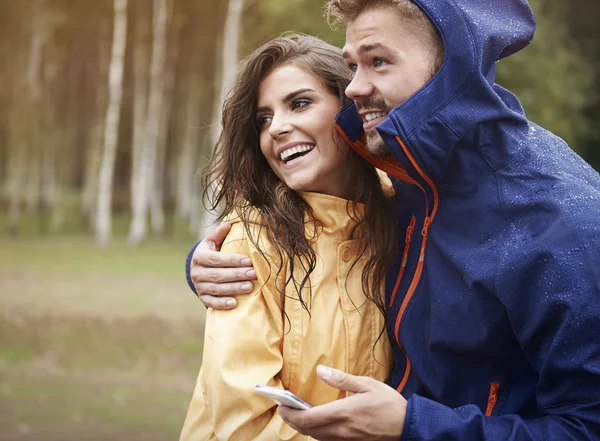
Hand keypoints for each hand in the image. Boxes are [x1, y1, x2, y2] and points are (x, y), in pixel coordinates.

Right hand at [191, 223, 256, 308]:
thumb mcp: (211, 241)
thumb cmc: (211, 252)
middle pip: (218, 275)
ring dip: (234, 288)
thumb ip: (219, 233)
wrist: (199, 269)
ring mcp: (199, 286)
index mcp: (199, 256)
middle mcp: (197, 272)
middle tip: (253, 274)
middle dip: (237, 275)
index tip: (248, 261)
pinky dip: (222, 304)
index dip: (232, 260)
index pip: (216, 259)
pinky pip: (211, 302)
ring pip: (217, 289)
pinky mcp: (202, 297)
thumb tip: (228, 223)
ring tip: (250, 287)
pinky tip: (234, 303)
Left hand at [278, 365, 406, 440]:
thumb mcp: (366, 384)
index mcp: (342, 413)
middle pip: (307, 430)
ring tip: (296, 414)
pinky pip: (326, 440)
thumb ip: (340, 379)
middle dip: (291, 420)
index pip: (307, 418)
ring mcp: (345, 439)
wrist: (407, 426)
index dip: (290, 413)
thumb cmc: (388, 403)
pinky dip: (316, 432)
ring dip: (302, 427)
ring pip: (315, 436)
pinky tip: (316, 422)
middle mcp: (340, 430)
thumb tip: (320, 370)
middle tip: (284, 408)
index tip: (281, 404)